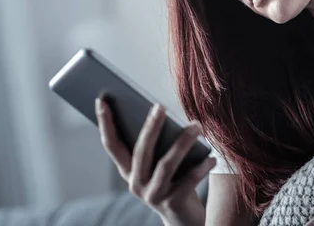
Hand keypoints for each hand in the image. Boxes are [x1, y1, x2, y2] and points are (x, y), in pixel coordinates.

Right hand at [95, 97, 215, 225]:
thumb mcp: (161, 161)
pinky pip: (188, 182)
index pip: (111, 144)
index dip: (105, 123)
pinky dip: (201, 167)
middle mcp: (135, 183)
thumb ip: (159, 143)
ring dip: (182, 143)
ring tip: (197, 126)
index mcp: (128, 170)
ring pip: (166, 165)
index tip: (101, 99)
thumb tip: (163, 113)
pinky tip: (211, 157)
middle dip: (150, 127)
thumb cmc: (174, 180)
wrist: (184, 218)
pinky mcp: (171, 204)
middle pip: (140, 151)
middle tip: (160, 106)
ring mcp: (152, 195)